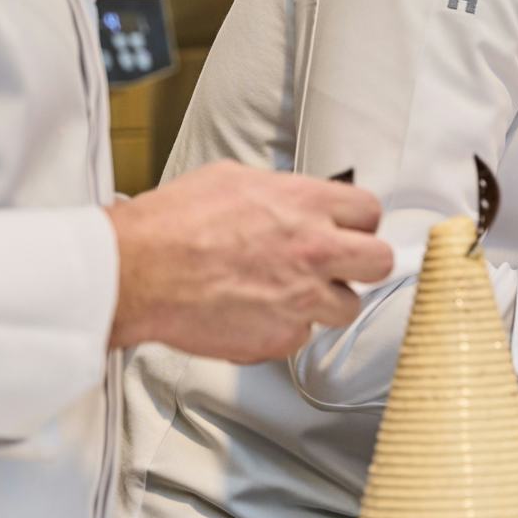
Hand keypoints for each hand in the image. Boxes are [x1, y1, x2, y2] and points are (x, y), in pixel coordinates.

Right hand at [106, 161, 393, 363]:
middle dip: (363, 264)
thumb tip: (291, 198)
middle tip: (343, 265)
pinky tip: (256, 313)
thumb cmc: (171, 226)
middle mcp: (313, 251)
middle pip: (379, 262)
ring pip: (345, 308)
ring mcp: (301, 298)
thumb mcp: (231, 179)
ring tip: (289, 293)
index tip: (352, 230)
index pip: (370, 211)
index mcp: (305, 204)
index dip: (360, 222)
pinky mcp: (279, 337)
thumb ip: (277, 192)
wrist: (138, 271)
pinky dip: (282, 329)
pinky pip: (299, 337)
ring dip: (324, 302)